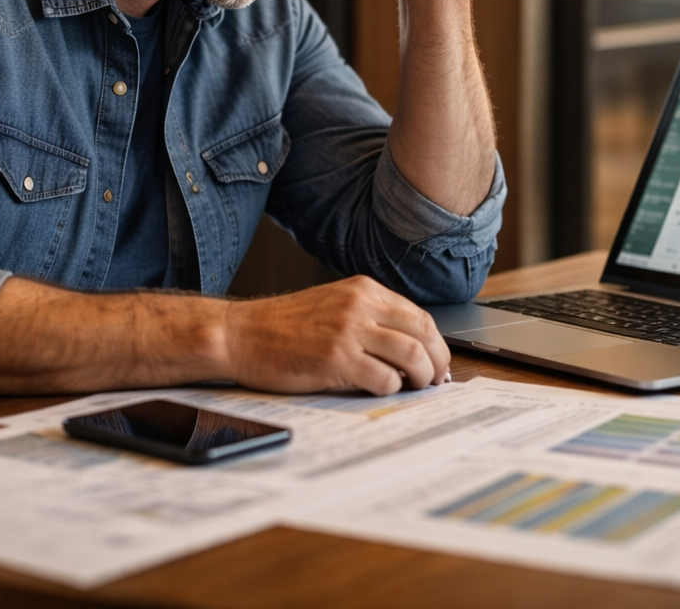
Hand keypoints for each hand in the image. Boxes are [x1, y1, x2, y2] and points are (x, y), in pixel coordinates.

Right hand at [220, 275, 451, 394]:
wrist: (241, 334)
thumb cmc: (282, 326)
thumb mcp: (332, 305)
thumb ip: (368, 317)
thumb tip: (407, 346)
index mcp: (363, 290)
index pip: (418, 315)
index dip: (436, 343)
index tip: (438, 361)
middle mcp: (360, 306)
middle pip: (423, 334)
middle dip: (438, 361)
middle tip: (436, 379)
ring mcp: (348, 332)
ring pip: (411, 356)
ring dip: (421, 377)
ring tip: (415, 387)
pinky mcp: (336, 360)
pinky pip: (383, 379)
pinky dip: (390, 388)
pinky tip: (381, 389)